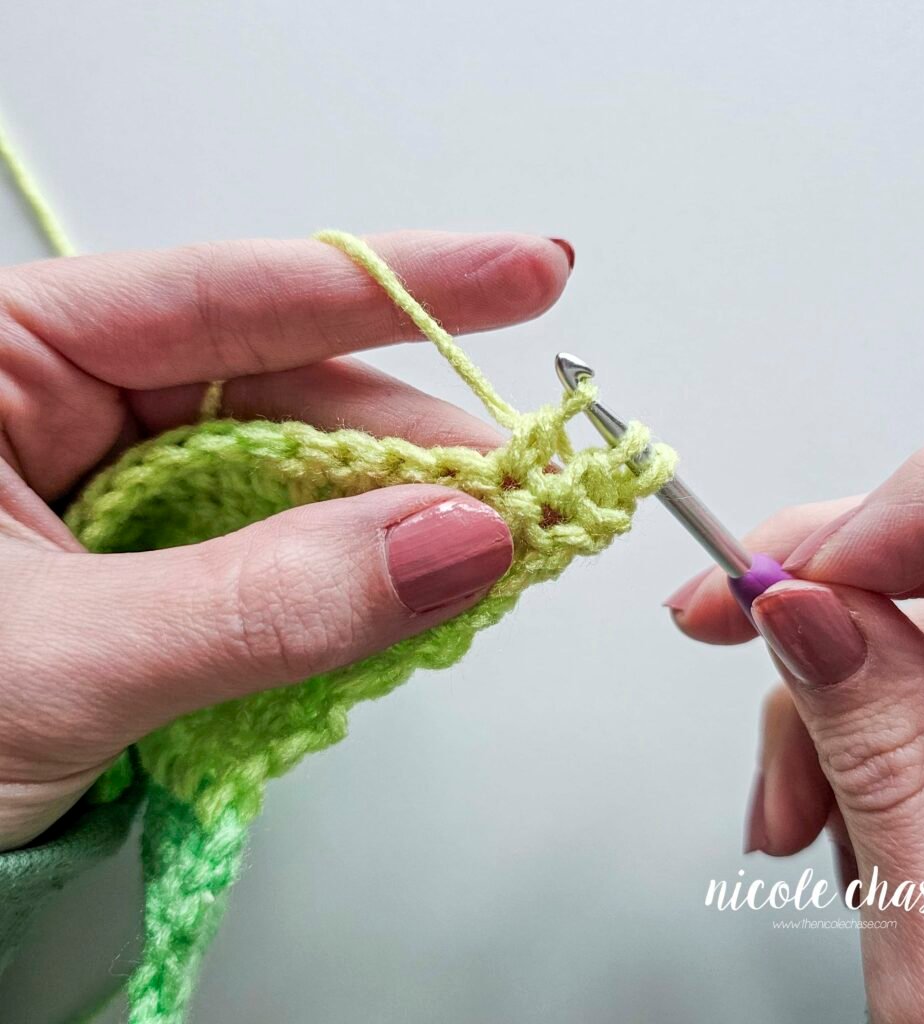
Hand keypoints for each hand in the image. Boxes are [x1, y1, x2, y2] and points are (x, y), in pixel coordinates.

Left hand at [0, 231, 572, 849]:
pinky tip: (414, 588)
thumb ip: (267, 602)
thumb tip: (457, 541)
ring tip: (493, 547)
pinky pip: (278, 550)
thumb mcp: (64, 662)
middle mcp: (65, 410)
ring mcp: (116, 492)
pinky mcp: (153, 571)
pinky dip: (352, 578)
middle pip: (286, 394)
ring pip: (292, 480)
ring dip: (396, 520)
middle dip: (413, 447)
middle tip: (530, 488)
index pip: (228, 297)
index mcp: (2, 365)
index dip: (397, 285)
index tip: (531, 273)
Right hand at [668, 443, 923, 1022]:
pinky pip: (914, 688)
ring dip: (819, 709)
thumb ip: (886, 756)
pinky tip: (830, 818)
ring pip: (911, 632)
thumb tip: (798, 607)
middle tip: (713, 622)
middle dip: (817, 603)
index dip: (896, 517)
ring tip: (793, 815)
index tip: (784, 578)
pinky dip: (843, 739)